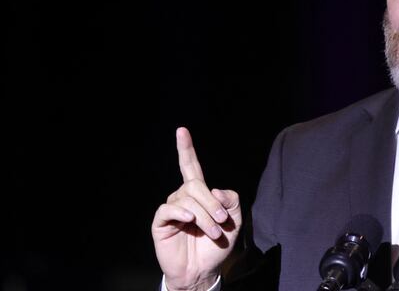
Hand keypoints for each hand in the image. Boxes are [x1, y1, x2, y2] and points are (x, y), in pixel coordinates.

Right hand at [152, 127, 242, 290]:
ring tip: (214, 232)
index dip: (186, 149)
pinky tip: (190, 220)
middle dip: (212, 203)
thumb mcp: (235, 221)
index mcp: (199, 193)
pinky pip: (169, 209)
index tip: (182, 130)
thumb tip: (214, 188)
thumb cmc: (217, 245)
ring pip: (187, 199)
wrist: (203, 270)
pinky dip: (183, 212)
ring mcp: (172, 209)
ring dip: (204, 216)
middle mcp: (183, 197)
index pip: (190, 166)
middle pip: (196, 185)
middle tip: (223, 222)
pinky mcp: (161, 222)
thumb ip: (231, 200)